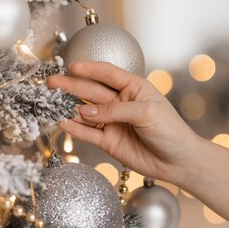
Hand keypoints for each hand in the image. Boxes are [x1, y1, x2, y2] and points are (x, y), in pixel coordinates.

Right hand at [47, 61, 203, 184]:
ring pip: (86, 113)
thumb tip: (86, 111)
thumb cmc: (170, 131)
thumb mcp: (146, 113)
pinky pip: (88, 134)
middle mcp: (120, 103)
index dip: (89, 69)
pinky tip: (61, 122)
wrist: (178, 161)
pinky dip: (75, 129)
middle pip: (91, 92)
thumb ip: (115, 111)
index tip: (71, 66)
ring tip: (50, 104)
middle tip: (52, 83)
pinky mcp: (108, 142)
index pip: (107, 74)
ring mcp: (112, 123)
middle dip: (71, 87)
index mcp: (133, 88)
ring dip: (68, 108)